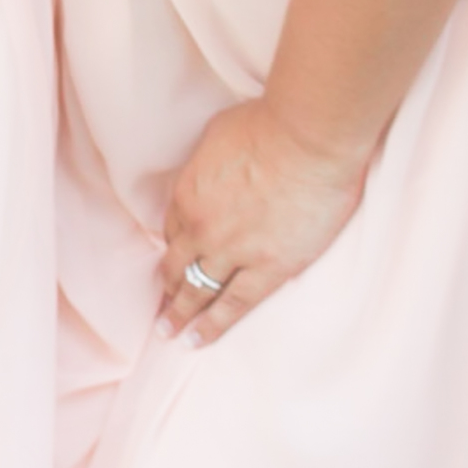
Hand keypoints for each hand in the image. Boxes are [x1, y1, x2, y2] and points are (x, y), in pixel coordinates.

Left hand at [155, 98, 373, 342]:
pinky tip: (196, 341)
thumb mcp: (218, 135)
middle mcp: (200, 227)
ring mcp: (231, 252)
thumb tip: (214, 169)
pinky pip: (232, 305)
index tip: (172, 261)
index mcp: (187, 193)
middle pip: (177, 264)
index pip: (172, 229)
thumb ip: (210, 162)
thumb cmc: (270, 126)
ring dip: (180, 313)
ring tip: (169, 333)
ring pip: (197, 290)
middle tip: (159, 307)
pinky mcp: (267, 270)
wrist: (308, 140)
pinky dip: (212, 325)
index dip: (173, 246)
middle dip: (167, 287)